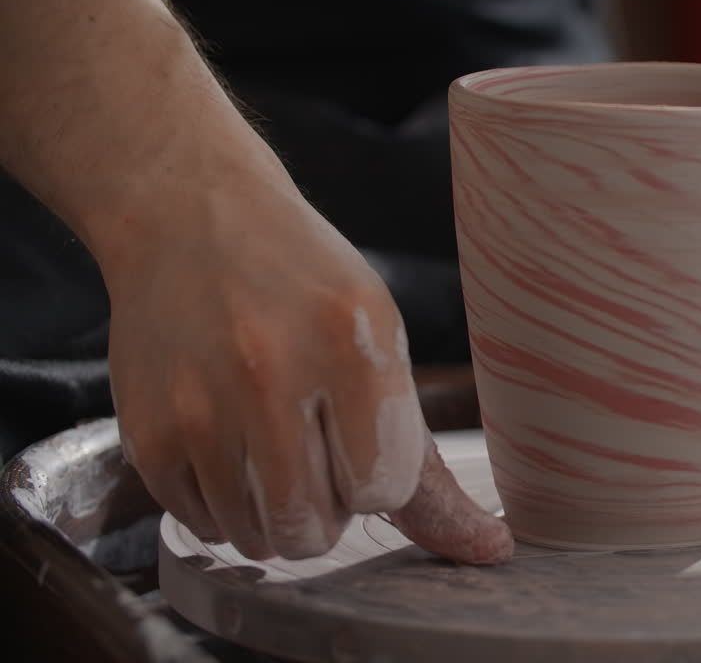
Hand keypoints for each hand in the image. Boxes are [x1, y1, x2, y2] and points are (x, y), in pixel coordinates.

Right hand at [106, 170, 511, 562]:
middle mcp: (270, 373)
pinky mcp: (146, 430)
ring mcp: (199, 404)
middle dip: (327, 511)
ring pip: (255, 537)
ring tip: (271, 443)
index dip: (378, 478)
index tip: (363, 438)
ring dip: (273, 513)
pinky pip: (200, 524)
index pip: (383, 489)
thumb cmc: (304, 285)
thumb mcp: (382, 343)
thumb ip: (422, 461)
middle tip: (317, 451)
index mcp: (353, 344)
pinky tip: (228, 442)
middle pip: (314, 528)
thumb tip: (489, 550)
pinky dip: (223, 504)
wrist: (191, 217)